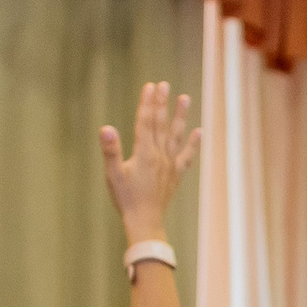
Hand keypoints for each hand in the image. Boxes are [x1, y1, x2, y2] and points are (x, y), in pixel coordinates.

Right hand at [101, 80, 200, 243]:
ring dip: (180, 116)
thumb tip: (106, 128)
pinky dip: (193, 144)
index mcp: (144, 153)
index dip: (148, 103)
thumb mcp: (113, 174)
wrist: (145, 222)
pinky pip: (186, 156)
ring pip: (176, 136)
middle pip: (161, 125)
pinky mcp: (175, 175)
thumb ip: (110, 150)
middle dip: (162, 103)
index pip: (145, 122)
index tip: (151, 86)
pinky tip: (199, 131)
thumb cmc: (126, 199)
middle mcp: (159, 156)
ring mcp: (169, 165)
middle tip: (164, 85)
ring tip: (185, 98)